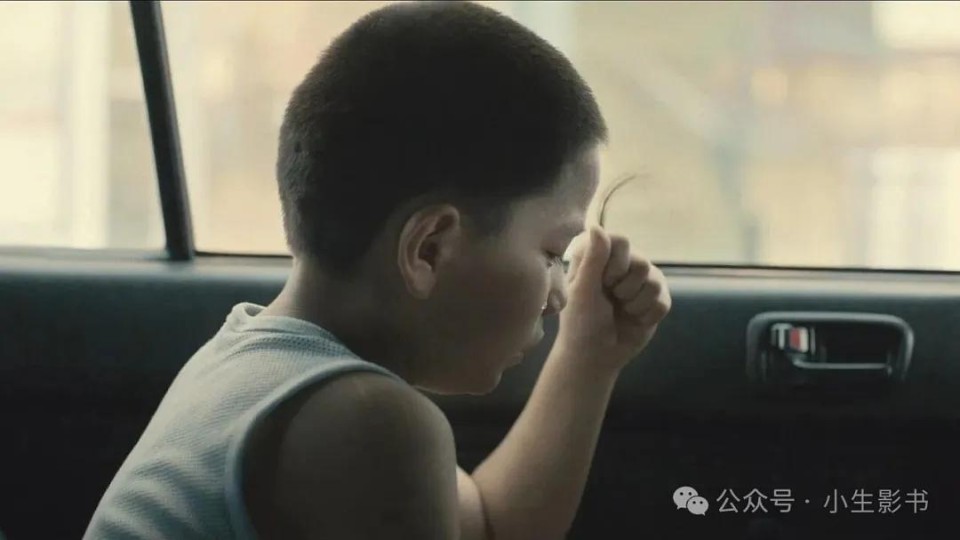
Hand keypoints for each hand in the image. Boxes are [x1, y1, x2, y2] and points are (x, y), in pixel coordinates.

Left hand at [556, 226, 670, 373]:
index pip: (620, 240)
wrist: (596, 355)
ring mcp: (641, 281)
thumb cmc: (581, 322)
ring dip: (635, 304)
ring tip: (621, 310)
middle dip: (624, 288)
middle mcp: (622, 264)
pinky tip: (634, 320)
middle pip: (641, 261)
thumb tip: (596, 226)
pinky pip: (663, 300)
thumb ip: (592, 259)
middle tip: (610, 299)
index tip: (603, 281)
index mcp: (599, 256)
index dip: (616, 263)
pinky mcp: (656, 300)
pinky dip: (647, 315)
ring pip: (654, 281)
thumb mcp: (582, 290)